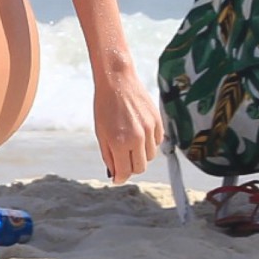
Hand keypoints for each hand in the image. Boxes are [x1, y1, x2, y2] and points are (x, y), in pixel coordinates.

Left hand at [94, 66, 161, 182]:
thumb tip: (116, 174)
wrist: (117, 81)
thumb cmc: (105, 106)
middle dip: (130, 168)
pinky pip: (157, 142)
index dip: (120, 178)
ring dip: (140, 155)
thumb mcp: (101, 133)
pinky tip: (139, 133)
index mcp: (119, 142)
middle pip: (140, 168)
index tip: (117, 178)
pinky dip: (149, 143)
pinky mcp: (158, 121)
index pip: (125, 172)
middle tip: (122, 160)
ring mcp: (149, 129)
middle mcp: (137, 138)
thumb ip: (108, 155)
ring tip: (129, 142)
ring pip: (150, 156)